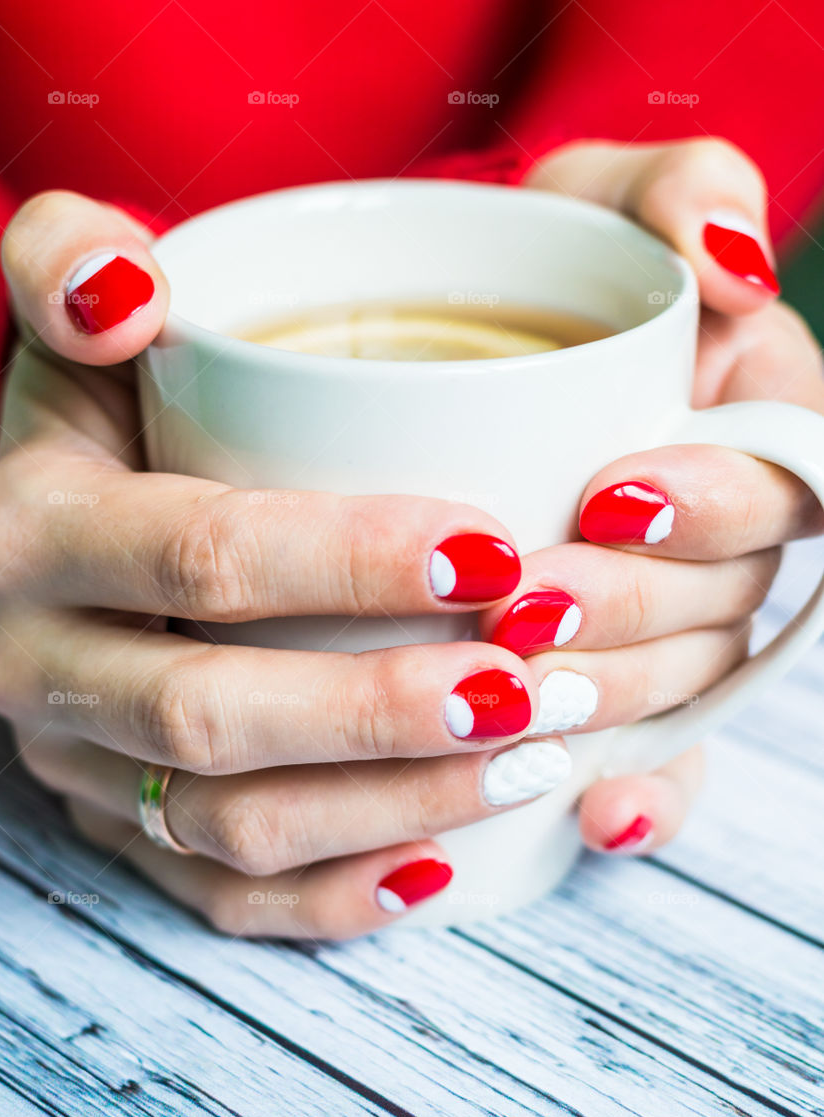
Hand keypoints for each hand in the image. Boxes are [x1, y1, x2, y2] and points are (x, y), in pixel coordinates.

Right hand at [0, 191, 572, 939]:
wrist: (42, 538)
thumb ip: (74, 265)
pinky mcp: (115, 830)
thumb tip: (125, 287)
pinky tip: (441, 868)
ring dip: (390, 804)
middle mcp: (35, 663)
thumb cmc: (99, 418)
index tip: (497, 551)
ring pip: (229, 822)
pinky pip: (216, 898)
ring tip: (529, 760)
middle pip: (216, 713)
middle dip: (387, 709)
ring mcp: (75, 765)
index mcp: (32, 532)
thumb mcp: (70, 323)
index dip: (352, 560)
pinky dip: (332, 898)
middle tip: (534, 687)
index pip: (202, 556)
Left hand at [506, 138, 823, 852]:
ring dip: (611, 701)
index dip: (719, 503)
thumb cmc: (522, 273)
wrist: (429, 359)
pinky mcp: (615, 687)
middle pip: (721, 599)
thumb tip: (732, 268)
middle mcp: (724, 538)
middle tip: (523, 603)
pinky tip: (602, 821)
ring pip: (677, 685)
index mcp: (748, 429)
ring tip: (520, 697)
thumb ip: (675, 195)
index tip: (615, 493)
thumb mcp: (589, 204)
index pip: (786, 483)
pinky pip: (657, 759)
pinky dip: (640, 794)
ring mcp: (671, 621)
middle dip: (628, 609)